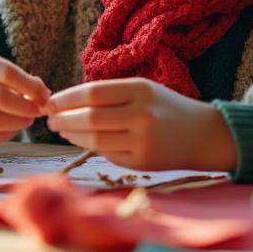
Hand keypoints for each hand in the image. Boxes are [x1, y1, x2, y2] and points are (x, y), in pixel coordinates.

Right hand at [0, 49, 48, 143]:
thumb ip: (19, 78)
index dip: (30, 86)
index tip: (44, 95)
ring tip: (28, 120)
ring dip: (17, 123)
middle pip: (0, 98)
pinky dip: (6, 135)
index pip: (7, 73)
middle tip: (38, 111)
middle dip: (26, 107)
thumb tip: (44, 95)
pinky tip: (14, 129)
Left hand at [45, 78, 236, 171]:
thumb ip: (110, 95)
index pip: (92, 93)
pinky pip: (107, 154)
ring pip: (94, 139)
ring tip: (61, 130)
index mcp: (140, 90)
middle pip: (89, 118)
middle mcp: (142, 114)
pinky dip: (90, 146)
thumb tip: (66, 104)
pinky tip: (83, 140)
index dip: (66, 98)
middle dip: (63, 119)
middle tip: (50, 119)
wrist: (203, 135)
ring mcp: (143, 140)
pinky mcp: (142, 161)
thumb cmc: (165, 109)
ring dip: (71, 135)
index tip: (51, 101)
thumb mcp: (143, 90)